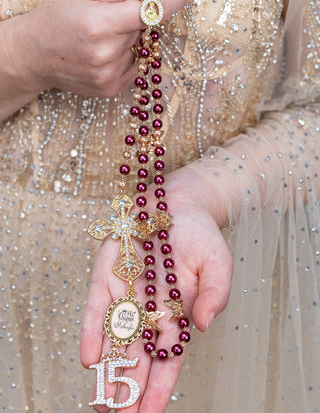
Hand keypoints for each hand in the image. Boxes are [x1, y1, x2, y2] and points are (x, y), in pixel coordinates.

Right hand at [7, 0, 191, 98]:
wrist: (35, 55)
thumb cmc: (58, 18)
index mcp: (99, 24)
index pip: (149, 12)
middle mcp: (106, 54)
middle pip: (142, 29)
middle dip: (132, 19)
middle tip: (106, 18)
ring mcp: (109, 76)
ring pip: (138, 48)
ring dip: (128, 40)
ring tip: (99, 40)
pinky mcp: (111, 89)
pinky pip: (134, 66)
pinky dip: (125, 57)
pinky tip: (103, 55)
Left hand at [80, 167, 232, 411]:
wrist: (181, 203)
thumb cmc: (203, 236)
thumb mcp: (218, 265)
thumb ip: (215, 295)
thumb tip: (203, 325)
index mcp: (177, 312)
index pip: (168, 358)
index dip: (160, 387)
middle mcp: (149, 307)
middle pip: (138, 355)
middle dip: (129, 388)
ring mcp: (127, 292)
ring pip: (115, 338)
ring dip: (108, 369)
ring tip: (101, 402)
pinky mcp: (108, 272)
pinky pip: (98, 306)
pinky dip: (93, 330)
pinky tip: (90, 358)